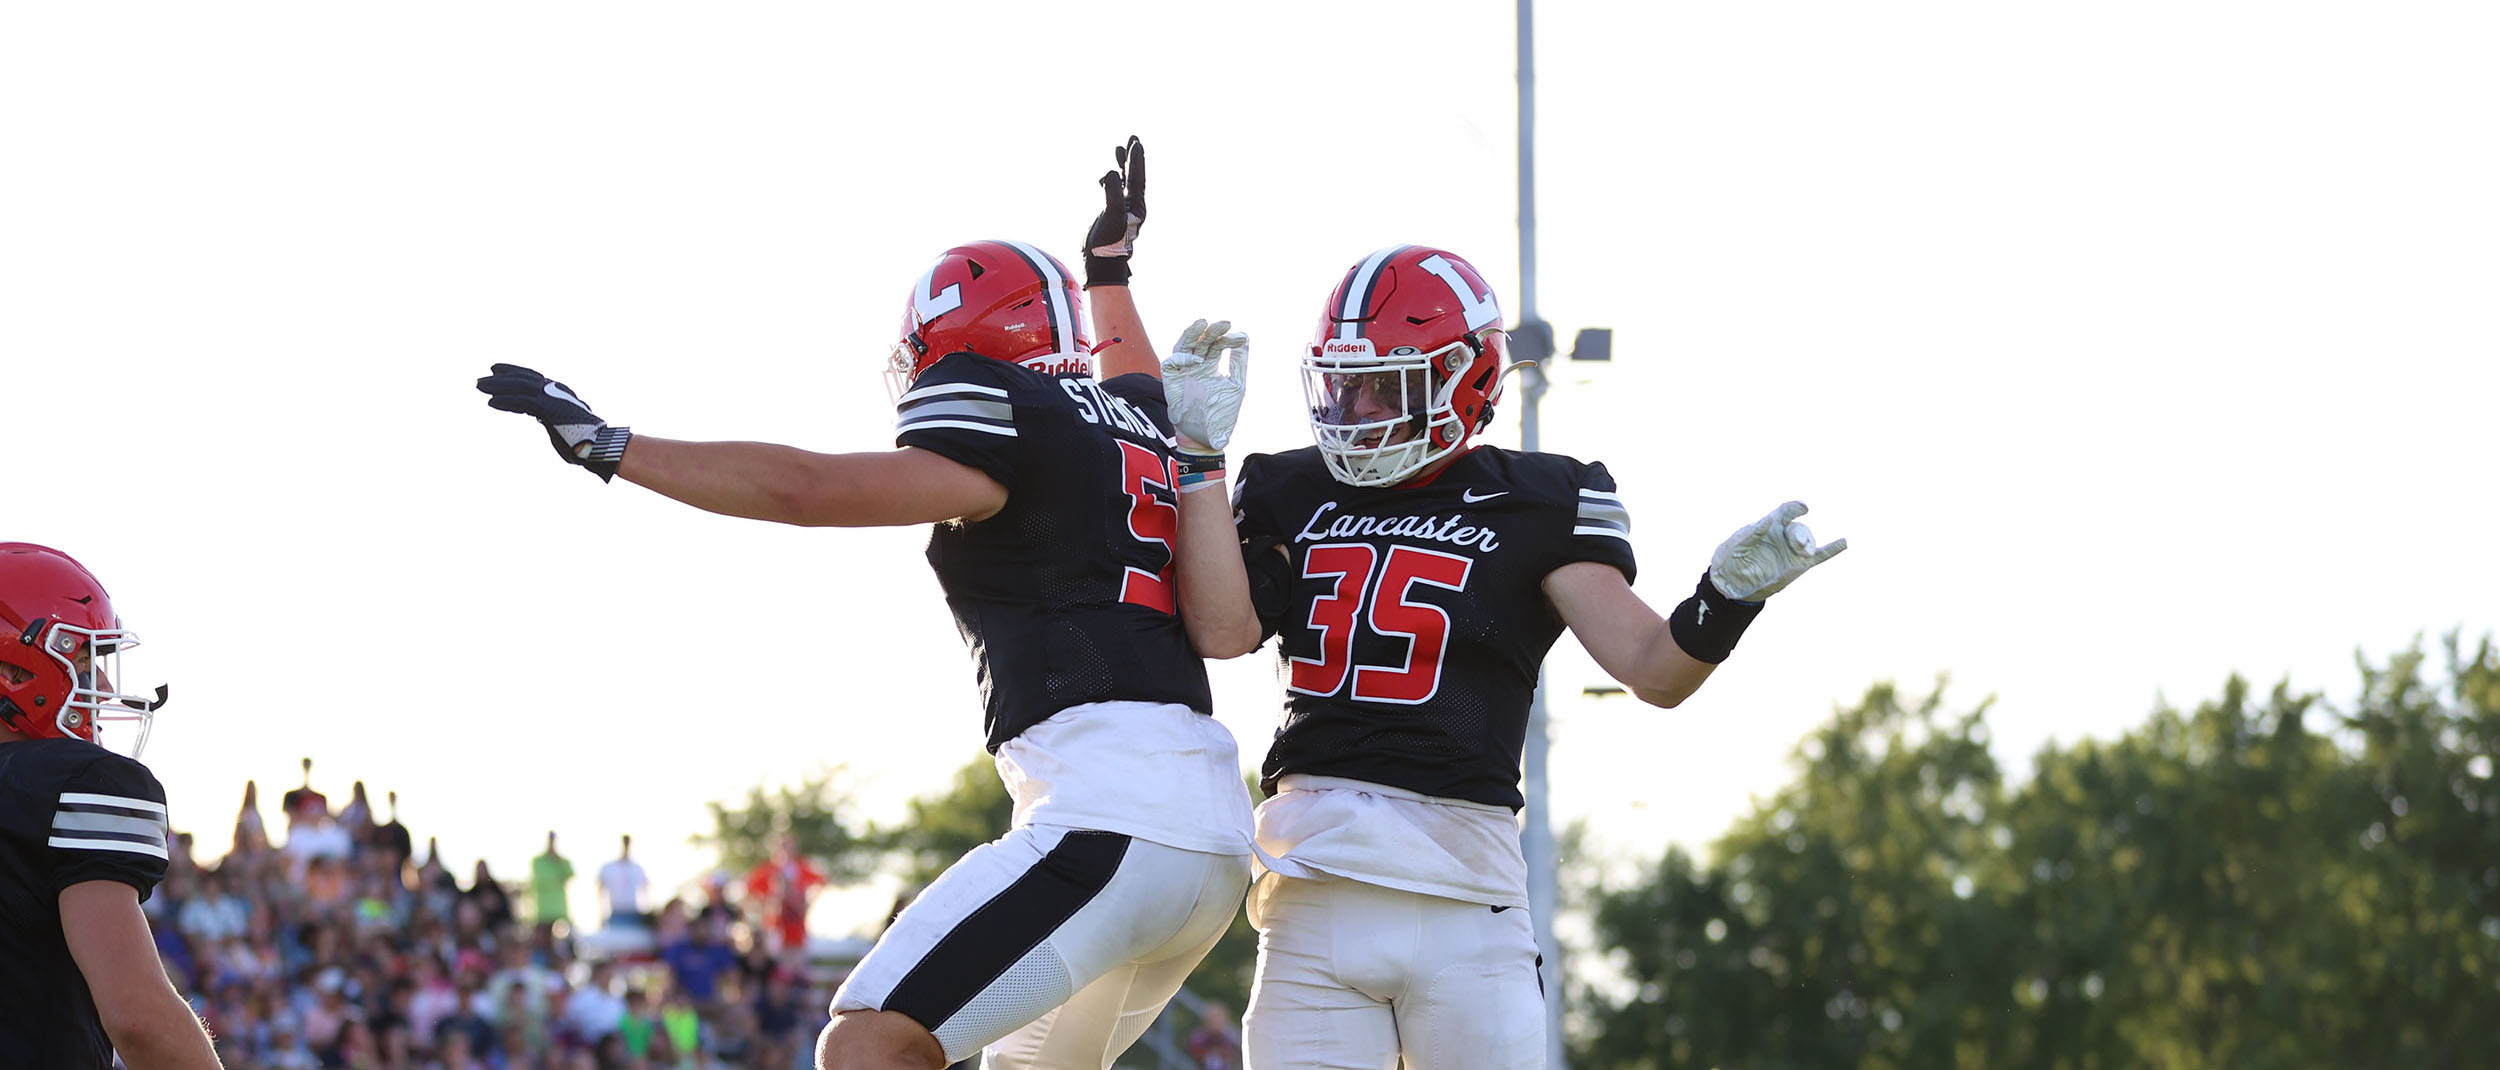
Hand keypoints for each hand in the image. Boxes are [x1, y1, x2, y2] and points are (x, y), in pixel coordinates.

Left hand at [475, 363, 632, 481]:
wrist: (600, 447)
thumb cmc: (585, 443)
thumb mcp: (564, 426)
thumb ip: (552, 419)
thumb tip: (547, 420)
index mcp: (560, 393)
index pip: (533, 378)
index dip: (514, 372)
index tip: (496, 371)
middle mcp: (556, 391)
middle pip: (524, 378)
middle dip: (502, 377)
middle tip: (481, 379)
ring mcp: (553, 398)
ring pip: (520, 386)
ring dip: (498, 386)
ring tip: (480, 387)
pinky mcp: (549, 408)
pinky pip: (523, 402)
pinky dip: (506, 401)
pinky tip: (492, 403)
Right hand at [1082, 135, 1145, 286]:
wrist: (1101, 262)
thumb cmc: (1109, 243)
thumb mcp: (1112, 216)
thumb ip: (1113, 194)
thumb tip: (1112, 173)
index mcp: (1136, 206)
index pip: (1137, 178)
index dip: (1136, 160)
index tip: (1135, 143)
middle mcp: (1131, 206)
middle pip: (1134, 176)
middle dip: (1133, 158)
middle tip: (1133, 138)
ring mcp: (1120, 209)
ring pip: (1123, 182)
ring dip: (1122, 166)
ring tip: (1119, 149)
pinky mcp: (1110, 213)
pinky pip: (1112, 191)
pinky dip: (1109, 181)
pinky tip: (1104, 177)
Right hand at [1162, 318, 1248, 454]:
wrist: (1208, 437)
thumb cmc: (1221, 414)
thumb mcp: (1236, 384)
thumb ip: (1238, 362)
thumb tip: (1245, 336)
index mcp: (1208, 366)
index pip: (1215, 345)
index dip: (1226, 339)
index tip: (1240, 338)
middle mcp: (1194, 366)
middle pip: (1200, 342)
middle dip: (1212, 331)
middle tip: (1225, 323)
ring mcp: (1182, 373)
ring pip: (1183, 346)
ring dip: (1192, 334)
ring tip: (1203, 323)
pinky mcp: (1170, 382)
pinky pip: (1170, 364)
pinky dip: (1181, 358)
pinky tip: (1197, 359)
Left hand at [1708, 501, 1846, 599]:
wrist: (1732, 582)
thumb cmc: (1731, 558)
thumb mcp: (1736, 545)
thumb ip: (1752, 533)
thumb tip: (1768, 520)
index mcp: (1769, 526)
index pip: (1785, 512)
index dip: (1795, 508)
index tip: (1803, 508)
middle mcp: (1783, 536)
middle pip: (1799, 529)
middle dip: (1801, 535)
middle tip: (1798, 545)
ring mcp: (1792, 550)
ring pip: (1808, 542)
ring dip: (1808, 545)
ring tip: (1805, 552)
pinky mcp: (1798, 565)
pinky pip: (1819, 556)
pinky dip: (1832, 549)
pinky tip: (1844, 542)